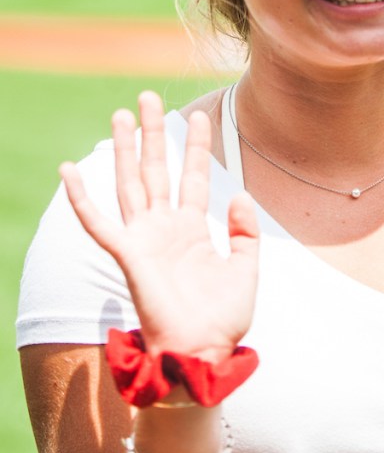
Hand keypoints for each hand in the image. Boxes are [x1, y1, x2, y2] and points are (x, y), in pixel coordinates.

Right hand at [60, 91, 259, 360]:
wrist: (204, 354)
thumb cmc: (223, 320)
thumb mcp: (246, 270)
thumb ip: (245, 232)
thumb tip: (240, 194)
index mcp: (192, 230)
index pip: (193, 177)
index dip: (196, 147)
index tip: (201, 116)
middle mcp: (164, 228)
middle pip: (156, 170)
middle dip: (154, 134)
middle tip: (149, 98)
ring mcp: (144, 240)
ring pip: (130, 184)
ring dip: (124, 150)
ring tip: (121, 115)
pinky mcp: (129, 256)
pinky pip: (99, 223)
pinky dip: (81, 197)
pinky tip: (68, 170)